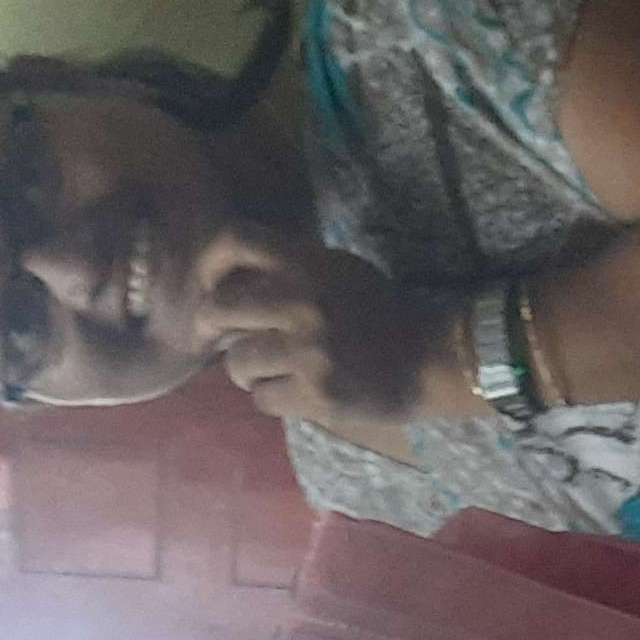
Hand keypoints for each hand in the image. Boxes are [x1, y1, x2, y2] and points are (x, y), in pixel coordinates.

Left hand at [195, 230, 458, 430]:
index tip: (213, 287)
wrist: (430, 357)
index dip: (210, 264)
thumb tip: (224, 290)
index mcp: (307, 264)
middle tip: (226, 341)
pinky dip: (272, 398)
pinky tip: (295, 392)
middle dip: (213, 330)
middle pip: (218, 308)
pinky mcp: (317, 393)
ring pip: (237, 364)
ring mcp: (309, 350)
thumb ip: (286, 272)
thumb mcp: (336, 272)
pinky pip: (262, 399)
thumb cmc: (377, 313)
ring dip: (248, 372)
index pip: (235, 240)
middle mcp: (303, 301)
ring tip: (272, 371)